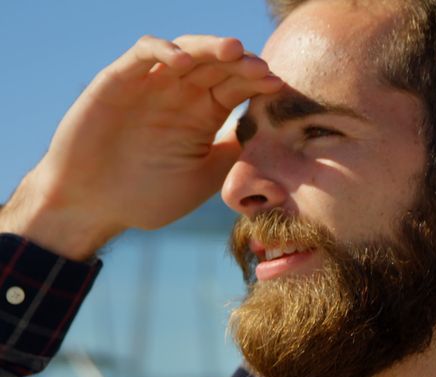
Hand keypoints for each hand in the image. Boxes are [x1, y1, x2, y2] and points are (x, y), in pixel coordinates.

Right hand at [0, 35, 282, 259]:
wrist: (95, 208)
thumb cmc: (148, 197)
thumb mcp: (204, 178)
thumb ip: (232, 153)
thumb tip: (268, 135)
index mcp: (203, 114)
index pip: (237, 86)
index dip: (257, 81)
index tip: (278, 85)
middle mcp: (180, 94)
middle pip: (217, 64)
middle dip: (241, 62)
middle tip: (261, 68)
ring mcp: (150, 85)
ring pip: (186, 51)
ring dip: (210, 47)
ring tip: (233, 51)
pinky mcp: (117, 81)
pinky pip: (143, 54)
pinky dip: (164, 50)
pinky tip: (184, 62)